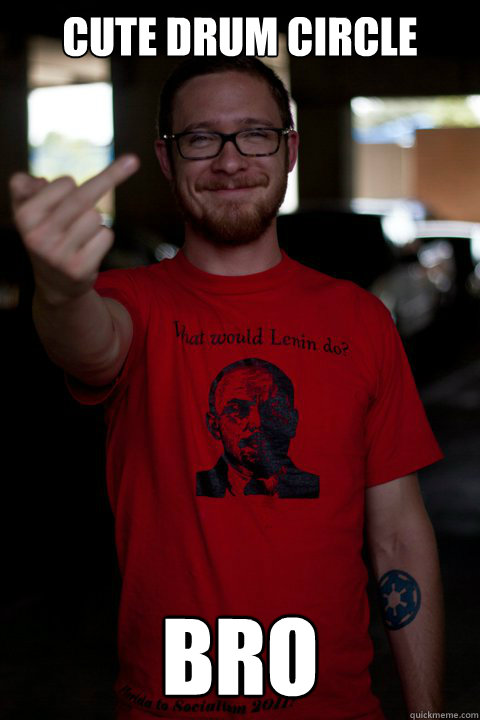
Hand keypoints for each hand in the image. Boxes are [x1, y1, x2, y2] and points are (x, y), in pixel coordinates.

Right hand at [9, 155, 139, 304]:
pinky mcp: (79, 268)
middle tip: (134, 160)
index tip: (68, 186)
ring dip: (94, 220)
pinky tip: (88, 249)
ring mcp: (59, 255)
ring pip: (96, 216)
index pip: (63, 184)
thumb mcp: (26, 209)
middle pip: (83, 197)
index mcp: (25, 216)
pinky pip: (106, 236)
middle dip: (111, 176)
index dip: (69, 184)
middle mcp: (38, 236)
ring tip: (79, 234)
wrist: (54, 282)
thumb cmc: (44, 234)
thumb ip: (23, 186)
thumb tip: (39, 182)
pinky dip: (103, 237)